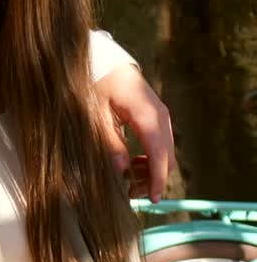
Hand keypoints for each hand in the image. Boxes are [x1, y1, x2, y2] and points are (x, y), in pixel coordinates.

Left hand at [95, 64, 174, 201]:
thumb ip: (108, 142)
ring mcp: (160, 114)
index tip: (151, 200)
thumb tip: (121, 170)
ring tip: (129, 180)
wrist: (101, 61)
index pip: (158, 154)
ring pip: (165, 151)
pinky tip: (134, 165)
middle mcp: (160, 115)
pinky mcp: (156, 116)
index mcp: (147, 115)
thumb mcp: (94, 114)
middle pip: (167, 156)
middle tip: (130, 193)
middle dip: (153, 179)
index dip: (157, 180)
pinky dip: (151, 158)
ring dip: (152, 170)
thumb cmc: (95, 84)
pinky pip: (160, 142)